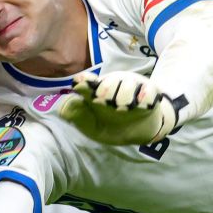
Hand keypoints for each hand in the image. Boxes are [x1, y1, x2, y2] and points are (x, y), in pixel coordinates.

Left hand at [57, 71, 177, 145]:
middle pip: (108, 81)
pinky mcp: (149, 90)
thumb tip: (64, 110)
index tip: (80, 85)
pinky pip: (147, 89)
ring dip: (124, 98)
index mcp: (97, 91)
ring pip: (127, 84)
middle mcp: (114, 85)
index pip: (87, 81)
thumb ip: (80, 118)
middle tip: (107, 105)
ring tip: (124, 109)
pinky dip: (143, 98)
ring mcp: (132, 86)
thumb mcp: (93, 127)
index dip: (84, 81)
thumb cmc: (113, 126)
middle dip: (106, 93)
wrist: (141, 131)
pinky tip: (141, 106)